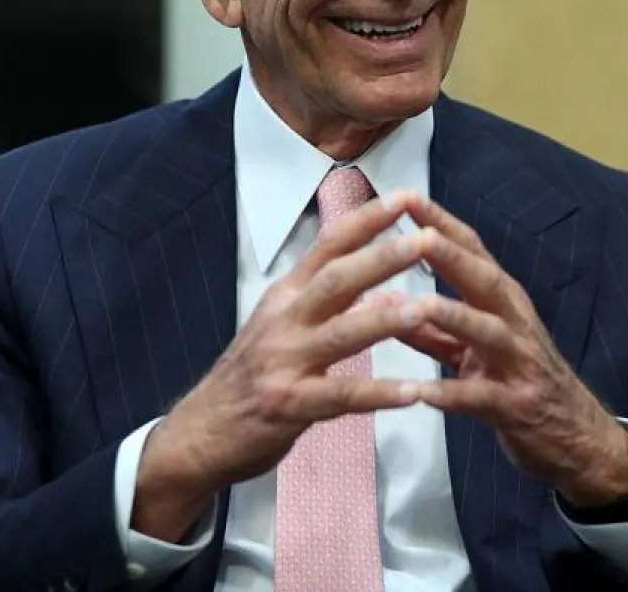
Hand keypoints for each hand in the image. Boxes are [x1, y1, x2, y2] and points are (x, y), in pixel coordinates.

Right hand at [133, 191, 436, 540]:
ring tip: (427, 308)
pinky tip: (414, 393)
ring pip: (342, 333)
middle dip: (383, 257)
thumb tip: (388, 294)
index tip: (406, 196)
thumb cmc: (250, 377)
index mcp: (285, 295)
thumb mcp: (284, 329)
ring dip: (387, 320)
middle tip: (427, 239)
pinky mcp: (288, 405)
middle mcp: (284, 320)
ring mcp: (284, 362)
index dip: (366, 220)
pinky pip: (342, 397)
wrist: (199, 431)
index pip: (328, 246)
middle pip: (337, 280)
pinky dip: (380, 394)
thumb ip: (332, 308)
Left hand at [398, 196, 627, 508]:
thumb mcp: (475, 349)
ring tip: (417, 305)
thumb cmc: (518, 382)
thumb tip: (379, 295)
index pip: (473, 252)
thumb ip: (430, 326)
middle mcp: (515, 323)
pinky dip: (453, 394)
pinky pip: (482, 398)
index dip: (441, 223)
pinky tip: (422, 392)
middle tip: (416, 235)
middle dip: (451, 256)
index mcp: (503, 303)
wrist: (578, 439)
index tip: (405, 197)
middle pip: (484, 281)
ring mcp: (520, 364)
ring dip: (454, 317)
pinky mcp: (518, 407)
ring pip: (488, 333)